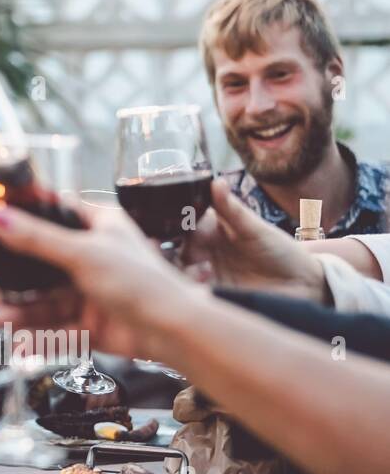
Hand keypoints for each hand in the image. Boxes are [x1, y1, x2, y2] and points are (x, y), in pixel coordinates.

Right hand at [0, 203, 209, 359]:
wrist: (174, 333)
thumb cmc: (141, 282)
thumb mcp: (82, 253)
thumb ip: (36, 237)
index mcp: (98, 225)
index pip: (52, 214)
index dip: (20, 218)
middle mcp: (92, 256)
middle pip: (42, 263)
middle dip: (14, 277)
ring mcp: (91, 291)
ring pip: (47, 299)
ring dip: (23, 310)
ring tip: (2, 320)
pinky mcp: (91, 324)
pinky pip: (57, 328)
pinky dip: (39, 336)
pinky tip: (20, 343)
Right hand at [183, 180, 326, 300]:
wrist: (305, 287)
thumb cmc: (284, 253)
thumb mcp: (257, 229)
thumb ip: (232, 210)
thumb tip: (216, 181)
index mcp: (215, 230)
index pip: (187, 223)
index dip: (175, 223)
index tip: (168, 224)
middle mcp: (207, 250)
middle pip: (178, 247)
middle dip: (173, 249)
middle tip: (178, 252)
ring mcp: (208, 272)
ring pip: (181, 269)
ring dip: (180, 269)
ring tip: (197, 271)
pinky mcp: (214, 293)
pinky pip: (193, 290)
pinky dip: (192, 287)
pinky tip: (204, 284)